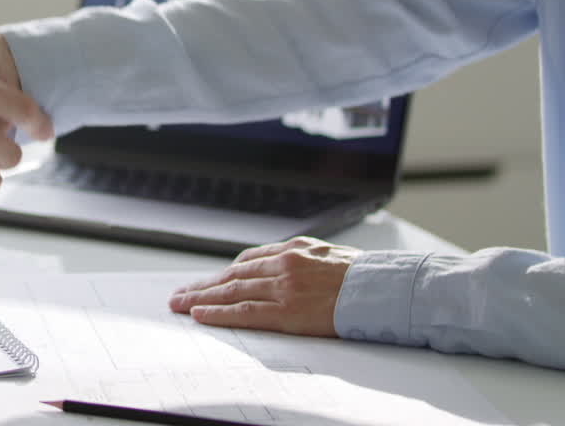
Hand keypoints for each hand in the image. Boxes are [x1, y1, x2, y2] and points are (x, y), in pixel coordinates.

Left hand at [167, 237, 358, 336]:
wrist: (385, 289)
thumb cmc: (365, 277)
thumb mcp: (330, 256)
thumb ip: (303, 259)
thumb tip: (284, 266)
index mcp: (294, 249)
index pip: (248, 261)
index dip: (224, 274)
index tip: (209, 281)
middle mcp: (283, 264)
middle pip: (232, 275)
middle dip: (203, 285)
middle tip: (179, 294)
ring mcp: (283, 287)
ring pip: (232, 291)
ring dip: (201, 297)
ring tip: (180, 304)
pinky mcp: (287, 310)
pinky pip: (245, 312)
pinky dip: (219, 312)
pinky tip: (201, 314)